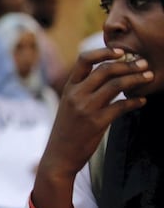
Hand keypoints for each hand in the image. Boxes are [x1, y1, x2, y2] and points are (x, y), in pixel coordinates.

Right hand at [40, 47, 150, 178]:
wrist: (58, 156)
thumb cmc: (66, 131)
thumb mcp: (68, 106)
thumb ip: (83, 91)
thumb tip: (107, 77)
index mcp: (68, 88)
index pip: (84, 60)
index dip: (104, 51)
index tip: (121, 51)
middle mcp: (76, 95)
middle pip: (105, 69)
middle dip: (128, 64)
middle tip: (143, 63)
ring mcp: (85, 108)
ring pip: (116, 85)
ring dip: (136, 78)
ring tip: (149, 77)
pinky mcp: (96, 123)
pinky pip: (121, 106)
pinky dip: (135, 101)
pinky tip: (142, 101)